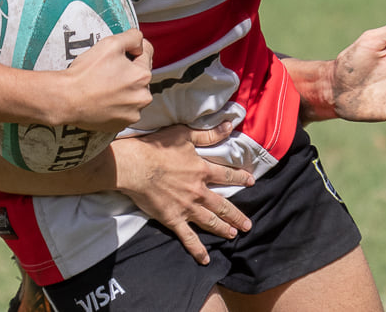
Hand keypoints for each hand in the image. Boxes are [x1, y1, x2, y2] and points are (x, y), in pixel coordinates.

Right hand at [61, 29, 152, 133]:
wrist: (65, 99)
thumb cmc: (86, 73)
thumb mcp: (110, 44)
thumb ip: (133, 37)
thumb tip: (140, 44)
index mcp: (143, 76)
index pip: (146, 53)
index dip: (131, 51)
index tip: (116, 57)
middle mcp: (143, 97)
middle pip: (140, 76)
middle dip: (128, 72)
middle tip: (106, 72)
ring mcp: (133, 113)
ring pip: (133, 94)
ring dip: (124, 89)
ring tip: (103, 87)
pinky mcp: (122, 125)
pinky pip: (124, 110)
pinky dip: (116, 105)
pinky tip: (103, 100)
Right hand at [110, 123, 253, 264]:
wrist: (135, 166)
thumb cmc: (157, 147)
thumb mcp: (185, 134)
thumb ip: (208, 133)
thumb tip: (229, 125)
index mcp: (202, 170)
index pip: (227, 175)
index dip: (240, 178)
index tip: (251, 182)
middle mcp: (198, 191)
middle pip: (223, 205)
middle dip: (237, 215)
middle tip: (248, 224)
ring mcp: (187, 208)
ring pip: (210, 222)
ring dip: (224, 229)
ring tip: (234, 235)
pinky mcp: (173, 219)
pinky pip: (188, 238)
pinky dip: (197, 249)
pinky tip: (206, 259)